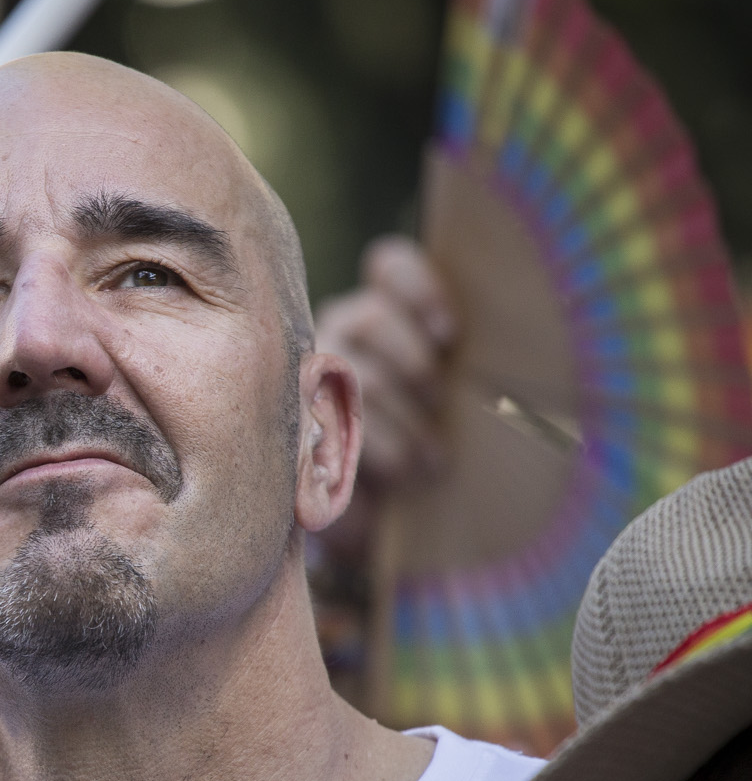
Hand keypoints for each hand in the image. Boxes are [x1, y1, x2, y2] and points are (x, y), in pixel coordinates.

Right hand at [315, 234, 456, 492]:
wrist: (393, 514)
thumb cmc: (437, 443)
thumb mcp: (460, 394)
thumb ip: (459, 359)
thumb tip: (482, 343)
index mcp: (386, 310)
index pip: (390, 266)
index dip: (418, 287)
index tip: (448, 332)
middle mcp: (341, 333)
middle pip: (369, 319)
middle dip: (413, 364)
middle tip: (439, 402)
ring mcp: (311, 377)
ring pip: (357, 375)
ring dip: (404, 422)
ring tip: (432, 462)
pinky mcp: (298, 428)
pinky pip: (338, 426)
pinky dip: (378, 450)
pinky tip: (400, 473)